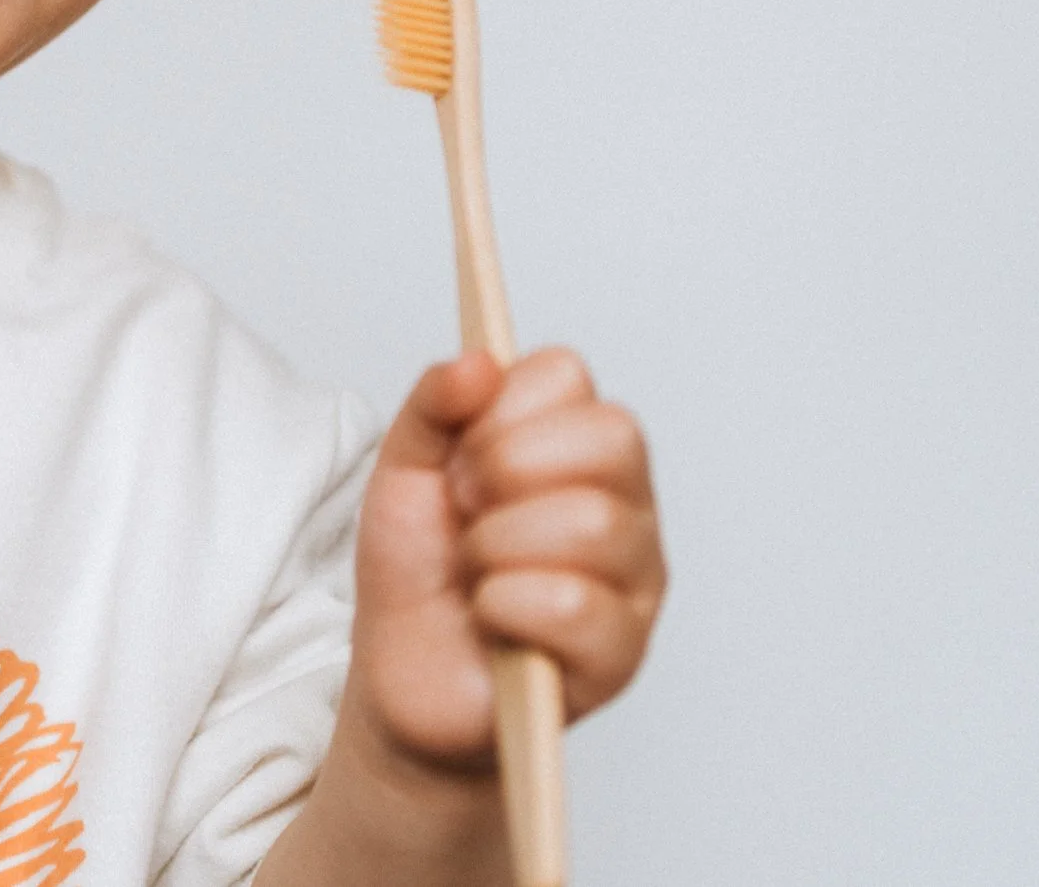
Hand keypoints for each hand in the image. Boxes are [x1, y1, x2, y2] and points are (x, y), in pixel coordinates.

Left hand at [344, 346, 665, 773]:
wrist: (403, 679)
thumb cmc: (418, 572)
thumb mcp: (404, 471)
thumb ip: (433, 406)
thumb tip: (477, 360)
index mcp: (573, 446)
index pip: (568, 375)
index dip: (498, 407)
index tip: (456, 455)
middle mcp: (623, 502)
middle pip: (610, 436)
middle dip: (505, 468)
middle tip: (464, 512)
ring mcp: (634, 578)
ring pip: (595, 521)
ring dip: (498, 545)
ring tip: (476, 572)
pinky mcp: (623, 653)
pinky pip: (576, 606)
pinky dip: (506, 606)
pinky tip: (493, 618)